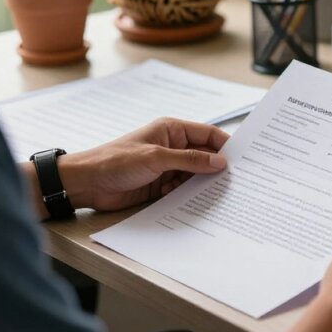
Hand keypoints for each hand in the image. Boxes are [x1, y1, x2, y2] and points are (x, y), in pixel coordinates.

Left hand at [28, 118, 228, 214]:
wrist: (87, 183)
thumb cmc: (116, 161)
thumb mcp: (156, 158)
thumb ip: (190, 160)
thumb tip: (220, 162)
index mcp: (172, 130)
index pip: (208, 134)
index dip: (226, 145)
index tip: (244, 159)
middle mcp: (173, 147)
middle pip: (205, 156)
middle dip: (217, 168)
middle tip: (238, 181)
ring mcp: (168, 167)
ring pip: (196, 175)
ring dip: (203, 184)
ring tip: (219, 195)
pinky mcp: (161, 185)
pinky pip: (184, 189)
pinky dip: (190, 195)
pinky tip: (195, 202)